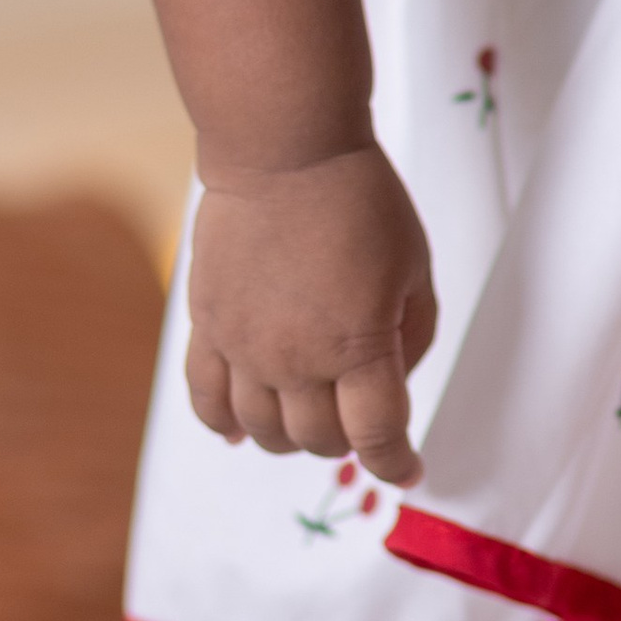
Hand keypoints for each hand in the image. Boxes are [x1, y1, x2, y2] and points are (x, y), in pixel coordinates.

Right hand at [183, 144, 437, 482]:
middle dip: (349, 442)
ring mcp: (244, 347)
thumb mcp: (415, 266)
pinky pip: (205, 397)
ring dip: (291, 438)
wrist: (285, 151)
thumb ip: (411, 333)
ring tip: (308, 423)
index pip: (377, 435)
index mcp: (357, 346)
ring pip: (262, 430)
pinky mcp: (209, 326)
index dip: (398, 462)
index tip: (410, 469)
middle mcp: (295, 359)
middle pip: (320, 439)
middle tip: (362, 424)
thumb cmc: (362, 201)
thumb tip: (391, 382)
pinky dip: (222, 424)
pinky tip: (237, 432)